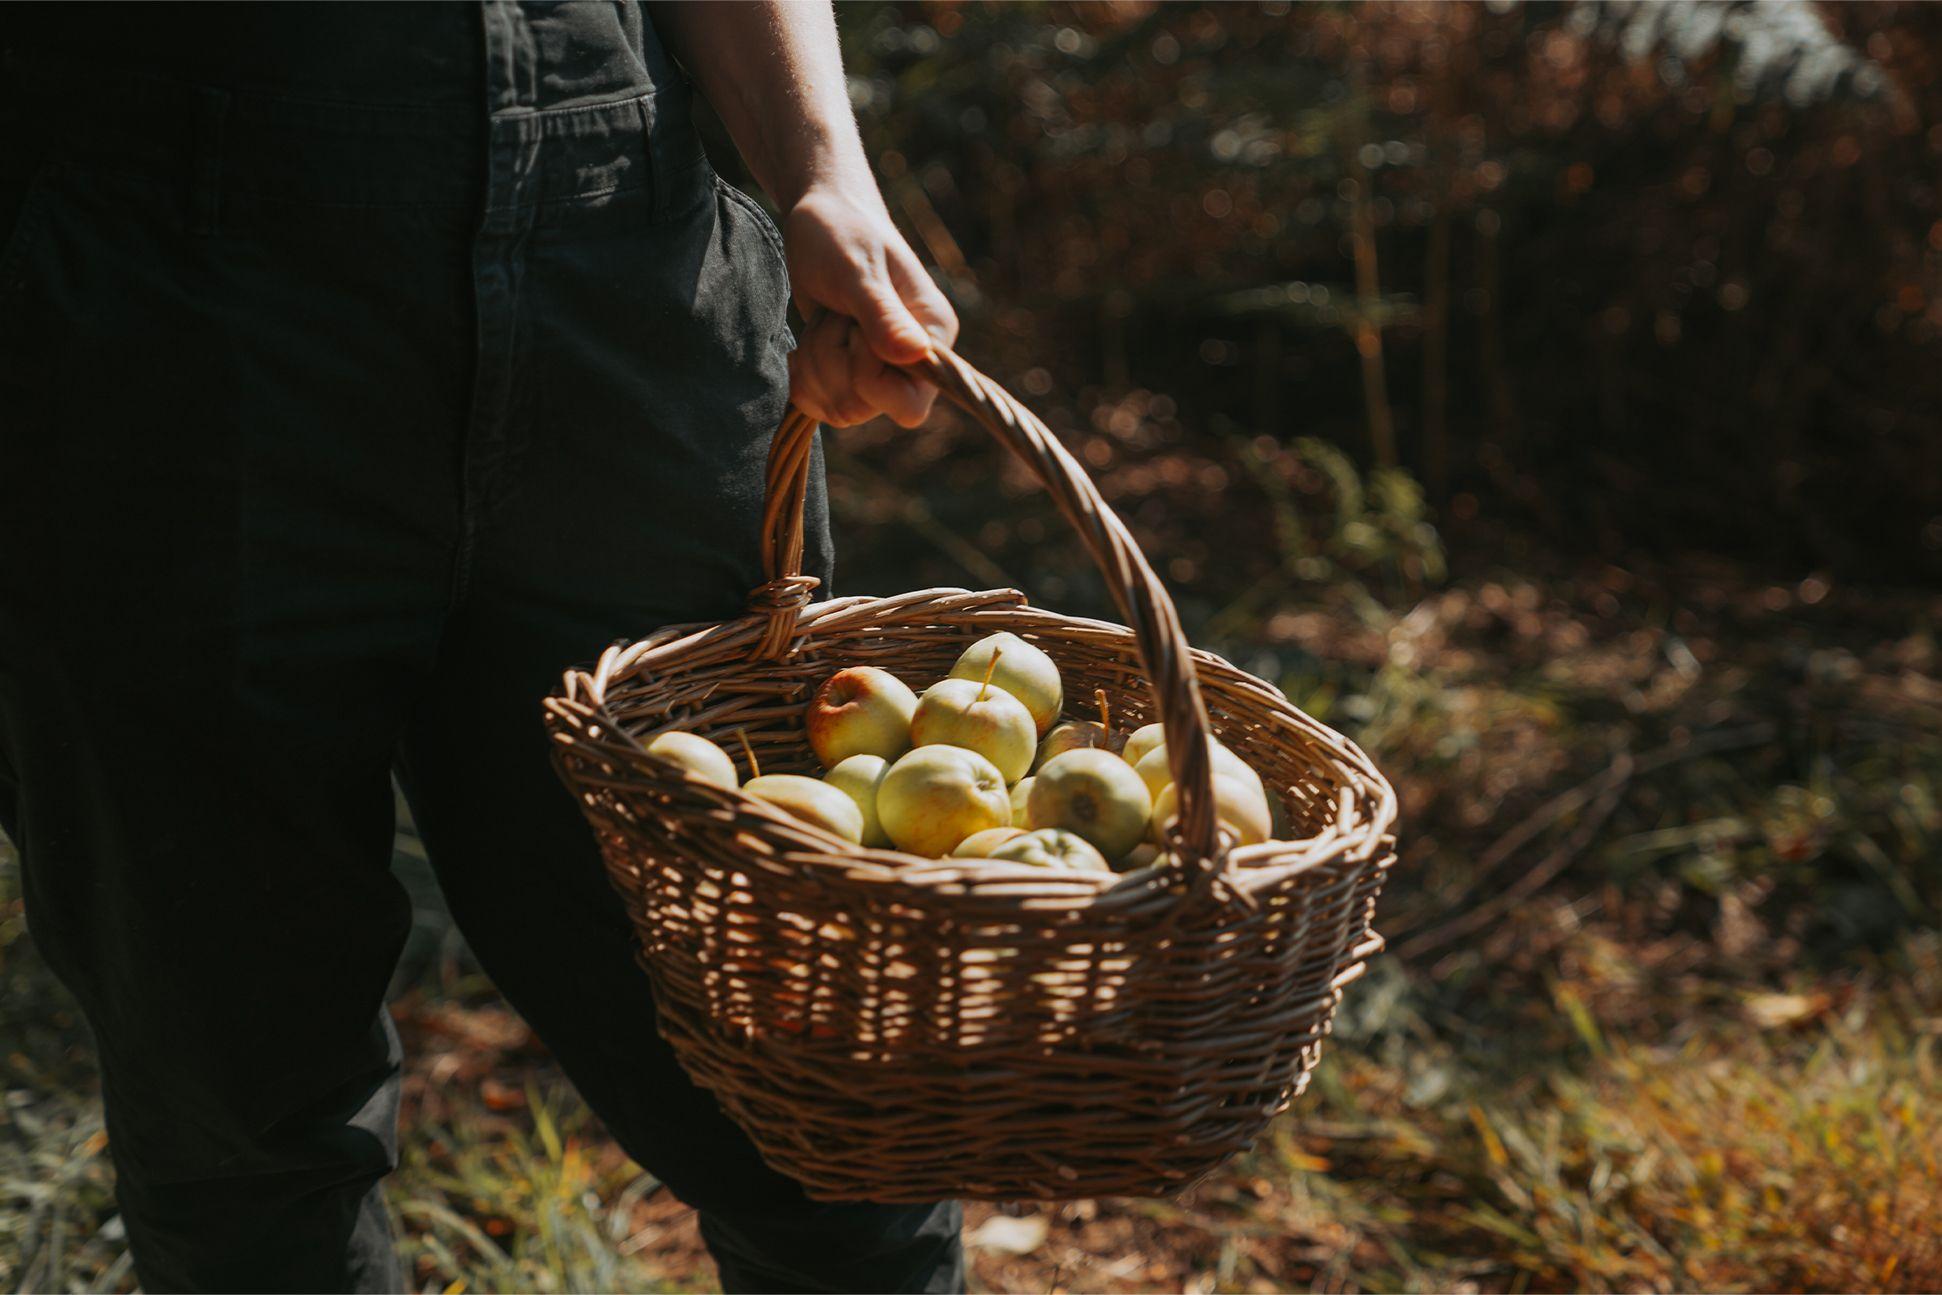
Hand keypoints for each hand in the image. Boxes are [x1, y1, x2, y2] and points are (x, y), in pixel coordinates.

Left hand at [783, 183, 958, 427]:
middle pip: (862, 409)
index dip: (869, 378)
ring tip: (825, 317)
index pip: (910, 405)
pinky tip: (805, 343)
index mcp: (932, 337)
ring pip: (837, 409)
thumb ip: (882, 314)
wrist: (820, 220)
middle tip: (834, 313)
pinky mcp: (848, 375)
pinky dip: (802, 377)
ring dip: (815, 362)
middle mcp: (912, 363)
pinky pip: (819, 407)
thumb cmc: (843, 233)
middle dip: (831, 362)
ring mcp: (879, 372)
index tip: (856, 330)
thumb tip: (914, 355)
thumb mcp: (857, 270)